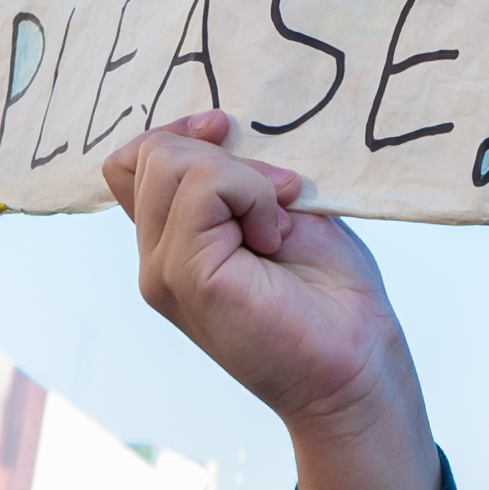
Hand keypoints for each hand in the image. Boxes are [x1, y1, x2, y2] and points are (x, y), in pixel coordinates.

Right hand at [106, 114, 441, 489]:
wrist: (357, 362)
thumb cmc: (329, 290)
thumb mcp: (277, 209)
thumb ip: (234, 177)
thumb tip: (213, 128)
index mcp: (172, 241)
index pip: (131, 163)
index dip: (176, 133)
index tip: (228, 134)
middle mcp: (156, 258)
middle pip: (149, 154)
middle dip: (219, 152)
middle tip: (278, 197)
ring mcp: (163, 271)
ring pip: (170, 163)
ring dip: (241, 176)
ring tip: (278, 224)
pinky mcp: (185, 277)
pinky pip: (203, 189)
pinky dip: (250, 193)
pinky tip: (275, 236)